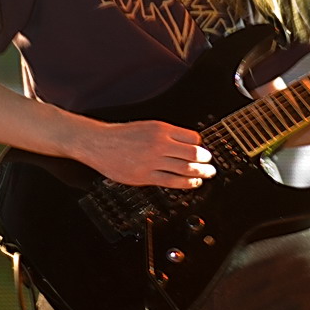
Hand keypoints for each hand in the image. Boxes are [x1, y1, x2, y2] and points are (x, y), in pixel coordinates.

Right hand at [80, 120, 215, 187]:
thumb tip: (188, 144)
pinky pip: (172, 182)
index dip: (201, 145)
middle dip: (205, 160)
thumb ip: (167, 134)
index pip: (192, 138)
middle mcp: (159, 144)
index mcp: (161, 129)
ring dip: (200, 173)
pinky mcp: (145, 176)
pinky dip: (186, 183)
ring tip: (206, 174)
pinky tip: (193, 183)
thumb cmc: (122, 135)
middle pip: (192, 154)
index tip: (203, 150)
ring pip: (185, 169)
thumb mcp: (147, 126)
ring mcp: (153, 161)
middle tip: (210, 164)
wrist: (99, 143)